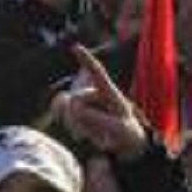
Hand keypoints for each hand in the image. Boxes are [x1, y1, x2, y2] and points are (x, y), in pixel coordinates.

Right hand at [54, 45, 148, 161]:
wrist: (125, 144)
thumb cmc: (128, 134)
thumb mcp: (121, 130)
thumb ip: (101, 119)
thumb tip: (76, 108)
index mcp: (109, 92)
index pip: (97, 73)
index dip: (86, 60)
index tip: (75, 47)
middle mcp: (93, 95)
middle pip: (75, 102)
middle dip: (82, 120)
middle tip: (102, 136)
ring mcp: (83, 104)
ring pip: (67, 112)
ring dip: (79, 128)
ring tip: (98, 136)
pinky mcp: (75, 115)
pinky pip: (63, 118)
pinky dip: (72, 130)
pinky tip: (83, 137)